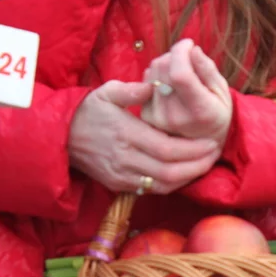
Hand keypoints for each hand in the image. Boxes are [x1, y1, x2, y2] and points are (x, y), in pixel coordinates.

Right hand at [69, 80, 220, 195]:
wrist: (60, 137)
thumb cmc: (88, 111)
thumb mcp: (107, 92)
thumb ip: (133, 90)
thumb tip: (155, 86)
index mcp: (125, 133)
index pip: (166, 148)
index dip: (193, 149)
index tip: (211, 142)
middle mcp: (124, 158)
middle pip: (169, 171)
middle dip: (197, 165)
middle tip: (214, 154)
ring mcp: (121, 175)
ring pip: (162, 185)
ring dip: (188, 178)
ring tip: (205, 164)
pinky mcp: (119, 185)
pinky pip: (151, 190)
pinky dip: (172, 184)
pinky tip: (186, 174)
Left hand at [141, 39, 232, 146]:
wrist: (203, 144)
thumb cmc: (216, 113)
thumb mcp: (222, 92)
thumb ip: (207, 70)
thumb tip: (192, 49)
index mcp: (200, 111)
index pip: (180, 74)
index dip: (181, 51)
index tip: (189, 43)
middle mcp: (176, 117)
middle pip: (164, 67)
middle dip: (175, 55)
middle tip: (188, 60)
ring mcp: (158, 118)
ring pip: (152, 71)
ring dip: (165, 64)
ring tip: (180, 74)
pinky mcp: (147, 116)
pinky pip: (145, 81)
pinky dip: (156, 76)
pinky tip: (169, 85)